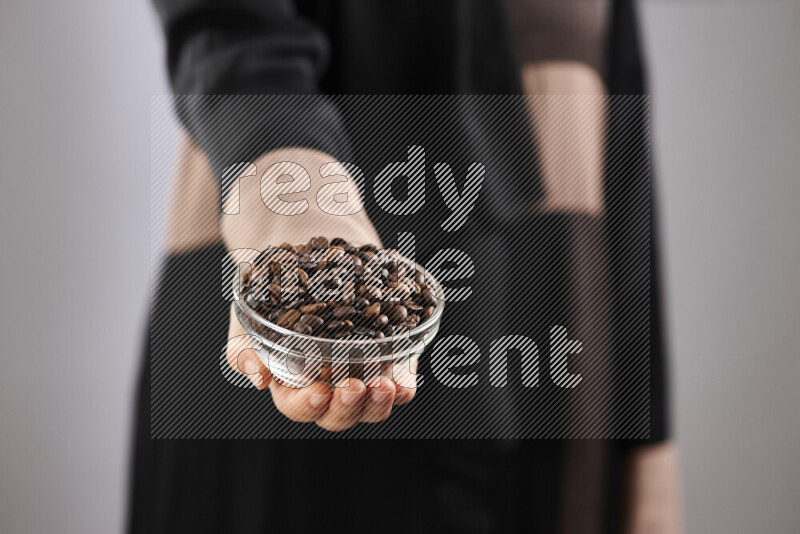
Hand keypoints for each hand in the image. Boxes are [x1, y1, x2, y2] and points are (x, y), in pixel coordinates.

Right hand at [225, 302, 418, 430]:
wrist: (313, 259)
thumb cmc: (276, 292)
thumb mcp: (252, 316)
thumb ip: (244, 349)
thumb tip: (259, 379)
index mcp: (292, 384)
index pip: (298, 406)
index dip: (309, 405)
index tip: (319, 390)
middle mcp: (329, 387)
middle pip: (338, 416)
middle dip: (347, 407)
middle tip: (353, 387)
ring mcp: (361, 377)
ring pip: (371, 408)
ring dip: (378, 404)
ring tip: (383, 386)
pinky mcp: (390, 363)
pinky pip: (400, 387)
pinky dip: (404, 390)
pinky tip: (404, 385)